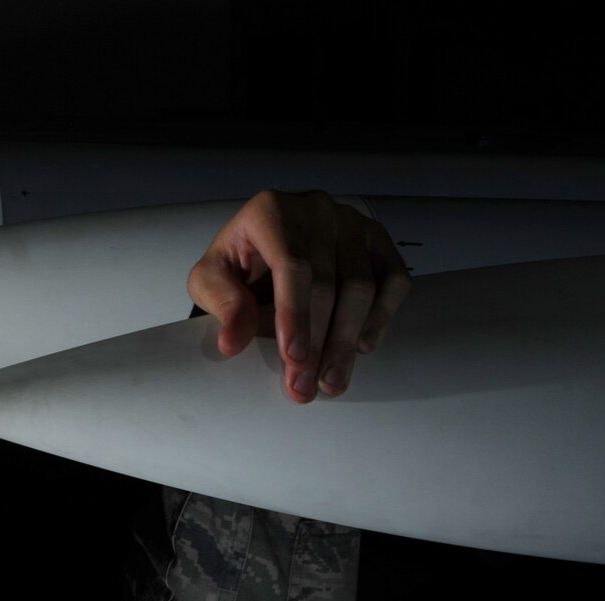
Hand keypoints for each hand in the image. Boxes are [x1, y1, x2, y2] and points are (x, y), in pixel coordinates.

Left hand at [187, 189, 410, 403]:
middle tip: (307, 386)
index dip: (295, 315)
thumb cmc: (236, 266)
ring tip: (331, 380)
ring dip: (348, 340)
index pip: (292, 266)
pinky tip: (364, 345)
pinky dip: (383, 314)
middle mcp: (317, 210)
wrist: (261, 253)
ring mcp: (351, 222)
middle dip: (319, 342)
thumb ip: (221, 304)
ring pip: (363, 286)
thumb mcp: (210, 281)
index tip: (294, 358)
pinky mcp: (376, 240)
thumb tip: (232, 341)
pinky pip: (393, 278)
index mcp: (271, 211)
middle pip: (330, 282)